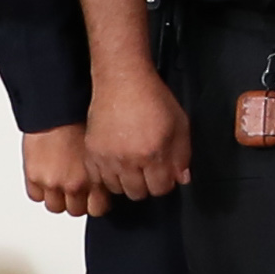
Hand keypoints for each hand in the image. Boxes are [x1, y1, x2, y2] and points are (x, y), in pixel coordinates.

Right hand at [18, 125, 102, 218]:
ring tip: (61, 183)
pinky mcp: (33, 177)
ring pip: (55, 206)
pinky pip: (35, 196)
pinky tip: (46, 177)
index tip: (95, 198)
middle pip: (76, 210)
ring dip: (58, 197)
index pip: (97, 209)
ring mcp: (52, 183)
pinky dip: (40, 190)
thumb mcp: (102, 151)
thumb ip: (102, 172)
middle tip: (77, 189)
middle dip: (77, 201)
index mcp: (95, 179)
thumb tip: (110, 183)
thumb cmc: (80, 121)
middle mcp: (74, 185)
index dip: (96, 203)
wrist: (57, 108)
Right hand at [88, 66, 192, 202]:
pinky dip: (108, 176)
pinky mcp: (92, 152)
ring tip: (132, 166)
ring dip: (126, 182)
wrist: (122, 81)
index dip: (165, 182)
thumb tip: (181, 178)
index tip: (164, 174)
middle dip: (147, 184)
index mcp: (153, 153)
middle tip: (148, 170)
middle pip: (138, 193)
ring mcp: (107, 157)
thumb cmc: (151, 98)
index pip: (160, 188)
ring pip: (117, 189)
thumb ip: (182, 155)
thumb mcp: (180, 124)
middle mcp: (128, 159)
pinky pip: (99, 178)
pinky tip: (117, 164)